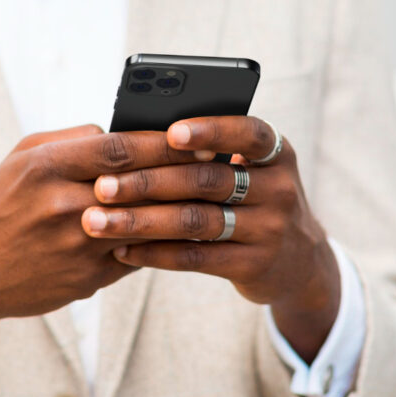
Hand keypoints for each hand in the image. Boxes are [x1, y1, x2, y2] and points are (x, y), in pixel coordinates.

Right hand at [0, 124, 204, 380]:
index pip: (119, 147)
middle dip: (182, 174)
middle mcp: (63, 205)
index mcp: (47, 166)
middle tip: (217, 164)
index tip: (194, 136)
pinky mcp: (86, 280)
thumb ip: (72, 138)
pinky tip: (185, 233)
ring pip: (145, 226)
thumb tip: (119, 130)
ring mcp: (76, 247)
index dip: (162, 142)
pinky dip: (161, 245)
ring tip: (211, 198)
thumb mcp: (22, 156)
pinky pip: (136, 258)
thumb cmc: (1, 204)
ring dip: (181, 212)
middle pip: (140, 186)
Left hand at [81, 116, 340, 361]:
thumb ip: (211, 155)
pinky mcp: (254, 265)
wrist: (298, 262)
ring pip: (195, 221)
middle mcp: (278, 188)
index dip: (211, 131)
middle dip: (148, 181)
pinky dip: (154, 253)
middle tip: (102, 185)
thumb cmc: (251, 199)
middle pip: (206, 179)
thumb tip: (137, 137)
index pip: (248, 134)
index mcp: (276, 152)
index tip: (170, 131)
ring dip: (141, 220)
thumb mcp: (251, 171)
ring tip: (97, 220)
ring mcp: (270, 229)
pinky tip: (122, 250)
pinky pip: (196, 258)